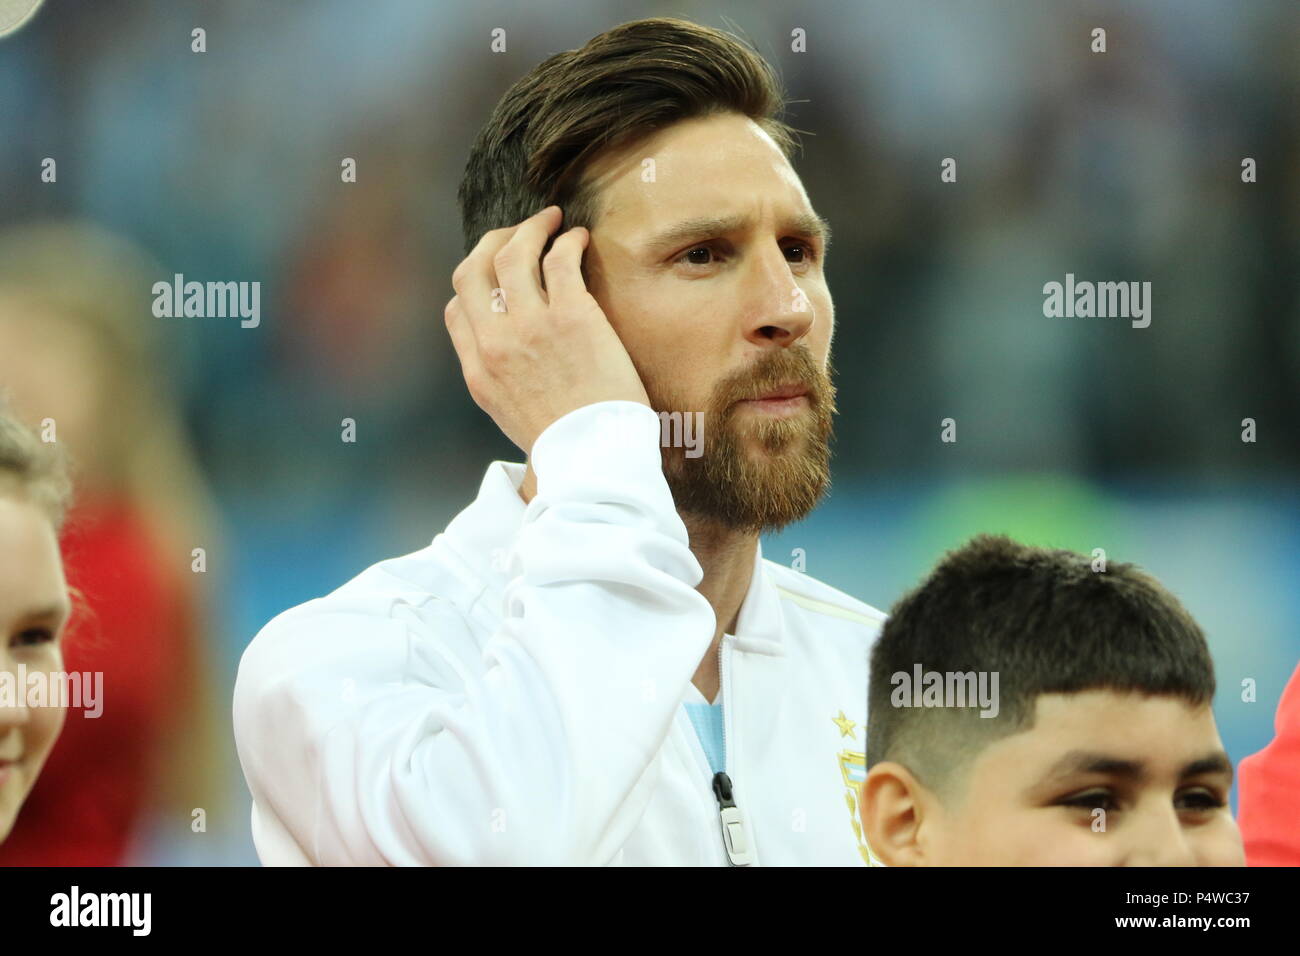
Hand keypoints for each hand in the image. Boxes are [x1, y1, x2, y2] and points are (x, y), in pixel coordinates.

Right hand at [444, 206, 650, 455]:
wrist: (595, 456)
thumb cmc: (565, 443)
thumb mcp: (511, 418)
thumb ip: (498, 379)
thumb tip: (504, 355)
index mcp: (479, 372)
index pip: (457, 310)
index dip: (473, 284)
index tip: (495, 275)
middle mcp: (496, 344)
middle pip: (473, 270)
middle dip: (492, 241)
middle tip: (517, 232)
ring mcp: (532, 327)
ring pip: (513, 253)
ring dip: (531, 228)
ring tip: (552, 221)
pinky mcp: (572, 316)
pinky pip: (560, 259)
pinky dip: (567, 241)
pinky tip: (579, 239)